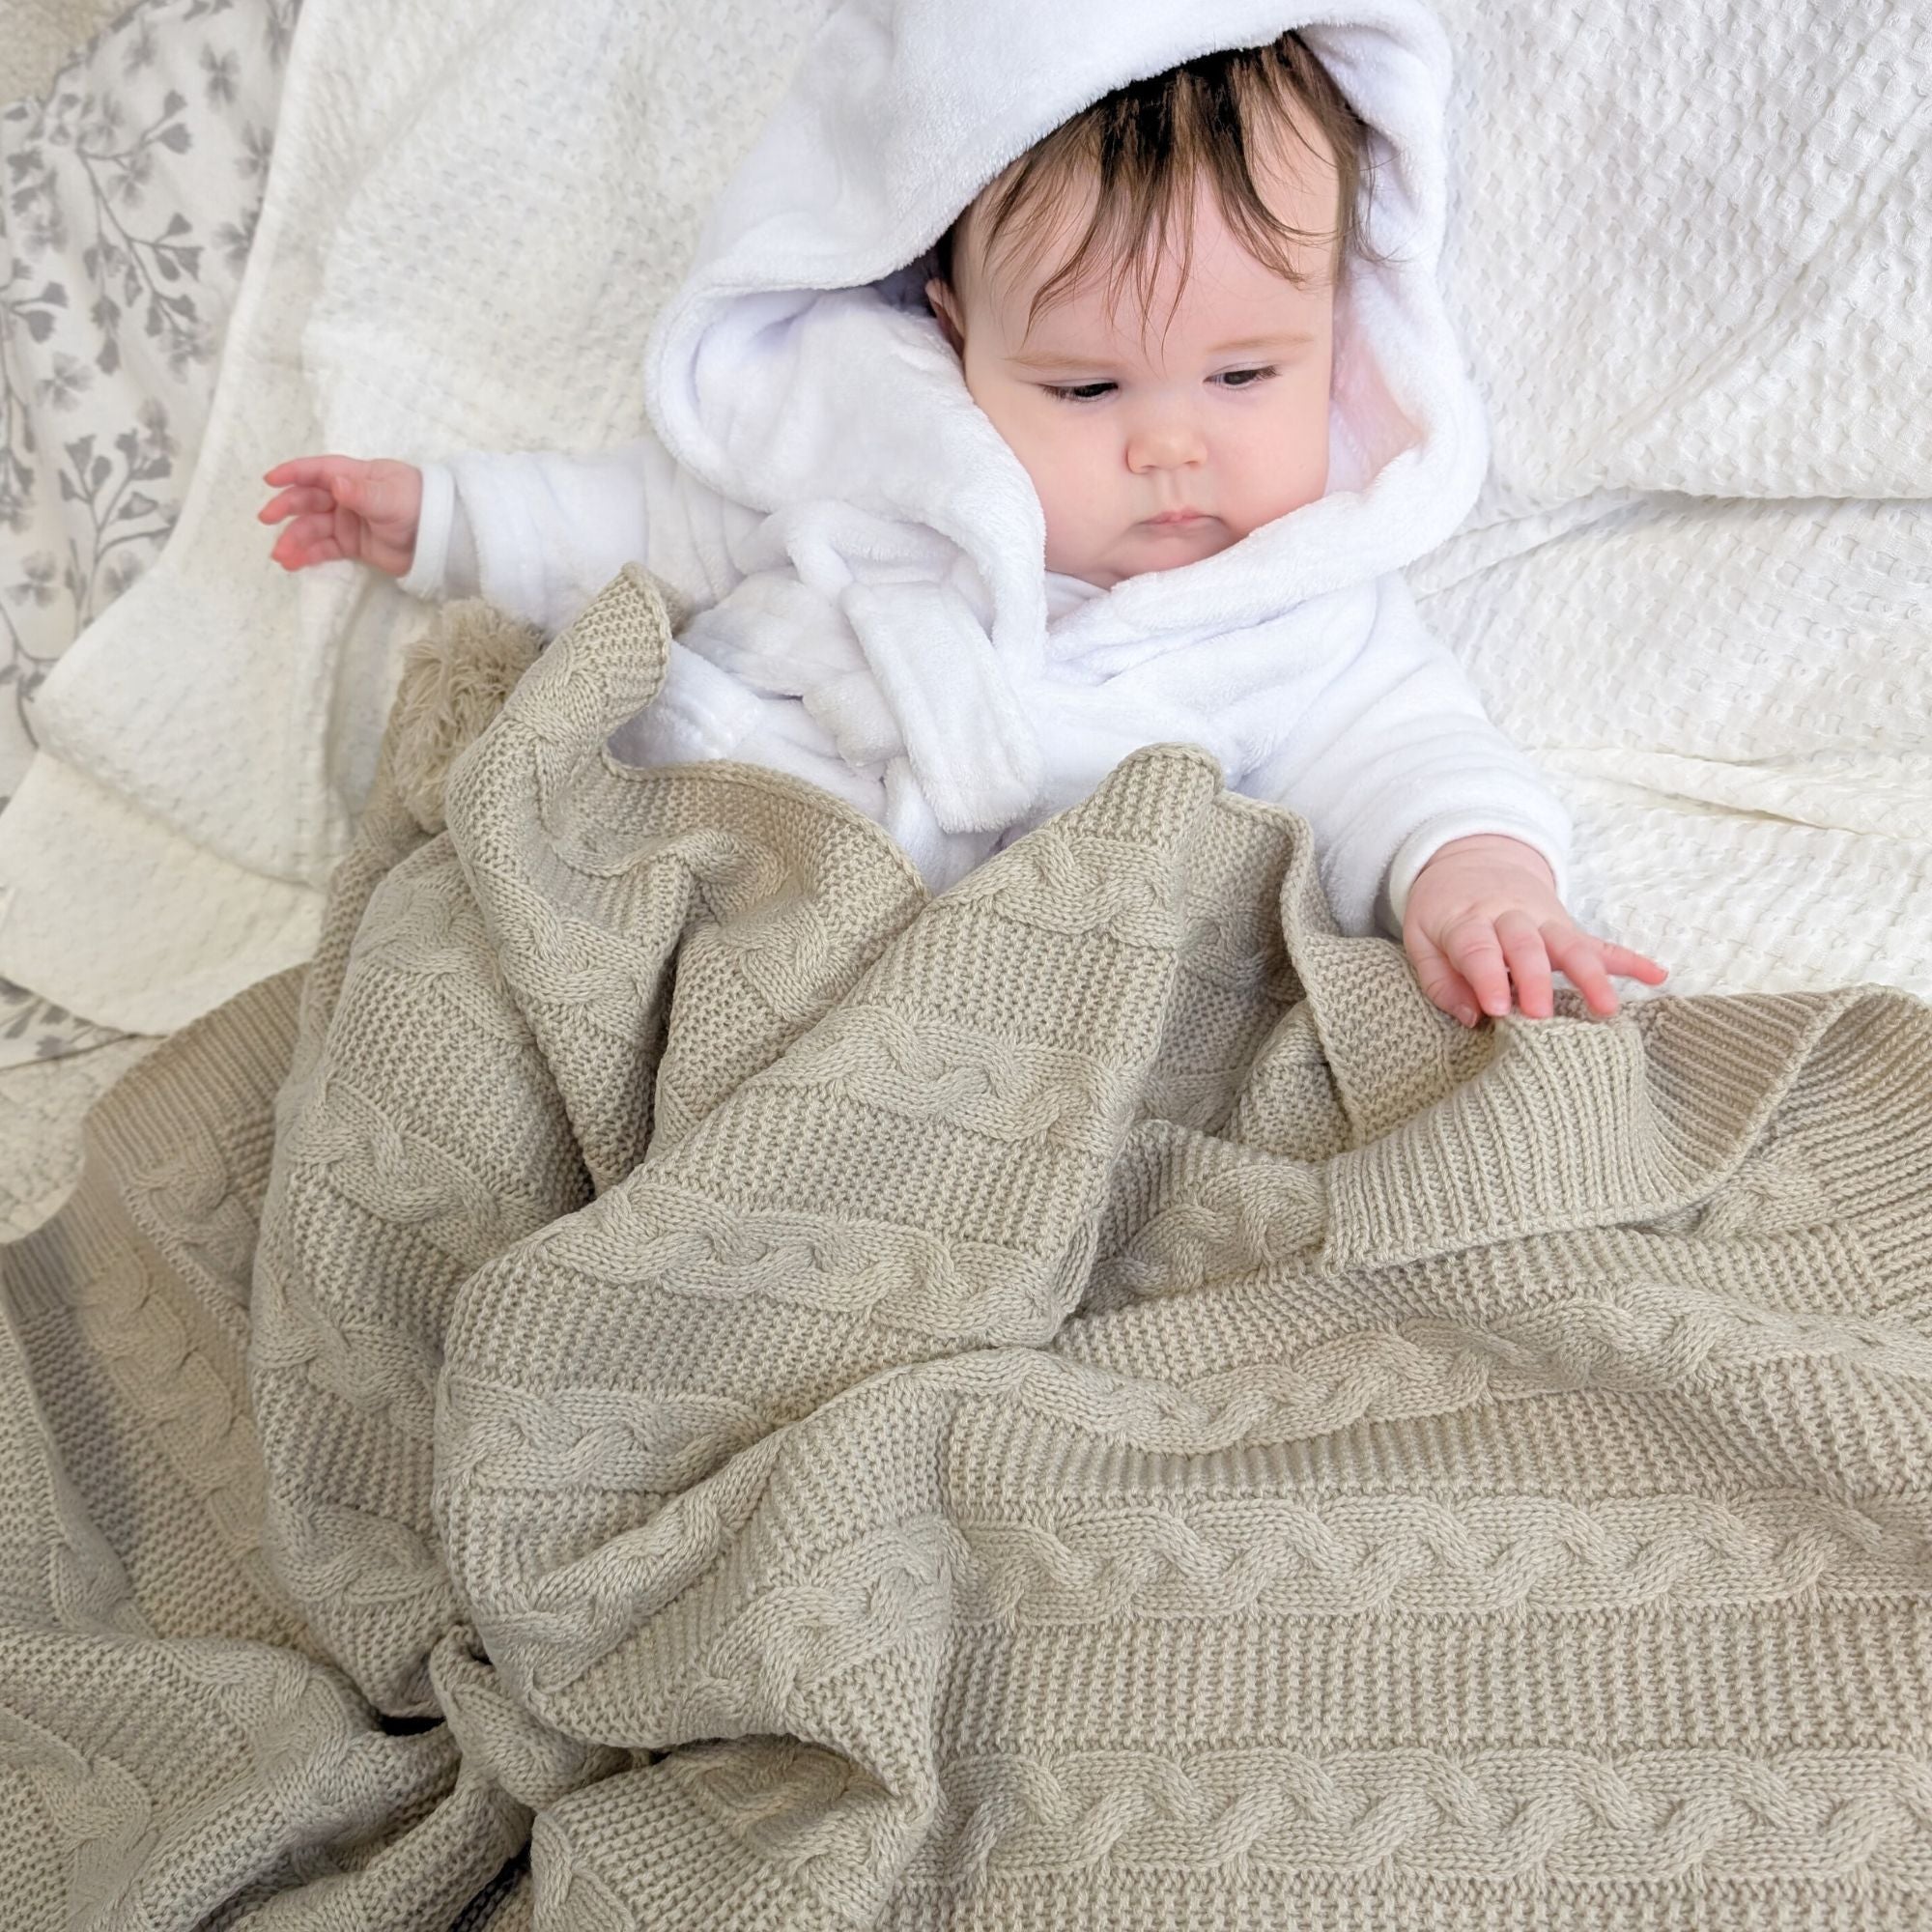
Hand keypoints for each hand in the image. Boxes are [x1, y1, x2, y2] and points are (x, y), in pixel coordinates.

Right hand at [258, 454, 423, 576]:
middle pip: (309, 499)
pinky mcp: (353, 545)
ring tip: (279, 555)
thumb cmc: (420, 507)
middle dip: (286, 508)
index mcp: (356, 476)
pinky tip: (291, 564)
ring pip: (313, 528)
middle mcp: (348, 496)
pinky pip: (325, 549)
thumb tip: (337, 484)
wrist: (443, 539)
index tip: (270, 479)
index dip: (294, 473)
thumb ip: (363, 493)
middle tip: (266, 519)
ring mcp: (349, 521)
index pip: (318, 471)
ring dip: (294, 539)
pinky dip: (308, 555)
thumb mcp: (392, 498)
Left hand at [1403, 833, 1667, 1025]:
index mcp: (1467, 920)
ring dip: (1590, 975)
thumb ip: (1439, 979)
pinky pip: (1599, 943)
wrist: (1471, 857)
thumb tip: (1470, 1017)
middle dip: (1535, 980)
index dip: (1487, 977)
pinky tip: (1657, 976)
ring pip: (1570, 945)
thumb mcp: (1421, 937)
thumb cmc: (1442, 910)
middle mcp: (1510, 917)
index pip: (1478, 949)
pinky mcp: (1566, 927)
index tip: (1496, 1009)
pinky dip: (1629, 959)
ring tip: (1607, 1008)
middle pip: (1527, 946)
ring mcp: (1543, 921)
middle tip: (1540, 1014)